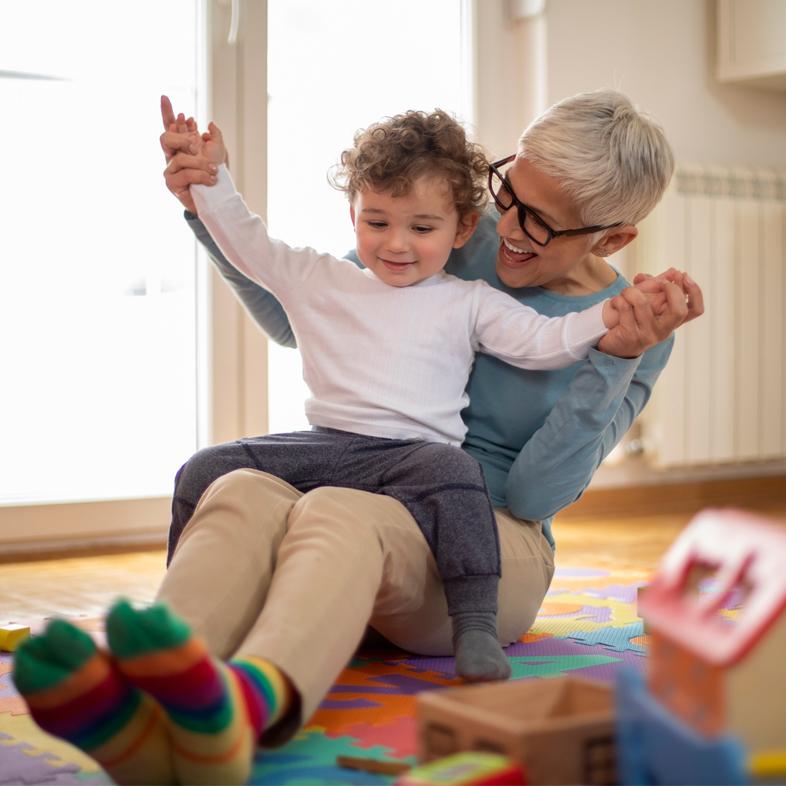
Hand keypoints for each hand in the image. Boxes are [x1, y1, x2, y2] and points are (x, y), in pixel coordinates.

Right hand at [160, 95, 224, 212]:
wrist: (217, 200)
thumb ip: (215, 137)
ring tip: (213, 170)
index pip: (170, 126)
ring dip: (200, 163)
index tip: (165, 96)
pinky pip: (185, 173)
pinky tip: (211, 178)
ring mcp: (170, 170)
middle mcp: (173, 156)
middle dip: (183, 138)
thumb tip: (209, 124)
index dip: (167, 112)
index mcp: (182, 146)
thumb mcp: (219, 153)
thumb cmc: (216, 177)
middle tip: (197, 145)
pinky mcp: (172, 183)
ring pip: (179, 158)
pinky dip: (200, 175)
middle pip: (165, 137)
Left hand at [598, 268, 703, 357]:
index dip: (694, 291)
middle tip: (658, 281)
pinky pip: (624, 307)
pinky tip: (615, 303)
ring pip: (642, 302)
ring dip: (630, 291)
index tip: (682, 275)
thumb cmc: (631, 320)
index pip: (696, 310)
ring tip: (625, 292)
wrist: (613, 347)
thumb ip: (657, 286)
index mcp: (671, 322)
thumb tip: (671, 271)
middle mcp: (663, 331)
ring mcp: (647, 335)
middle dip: (670, 289)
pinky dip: (617, 299)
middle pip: (679, 310)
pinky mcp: (629, 336)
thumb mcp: (647, 304)